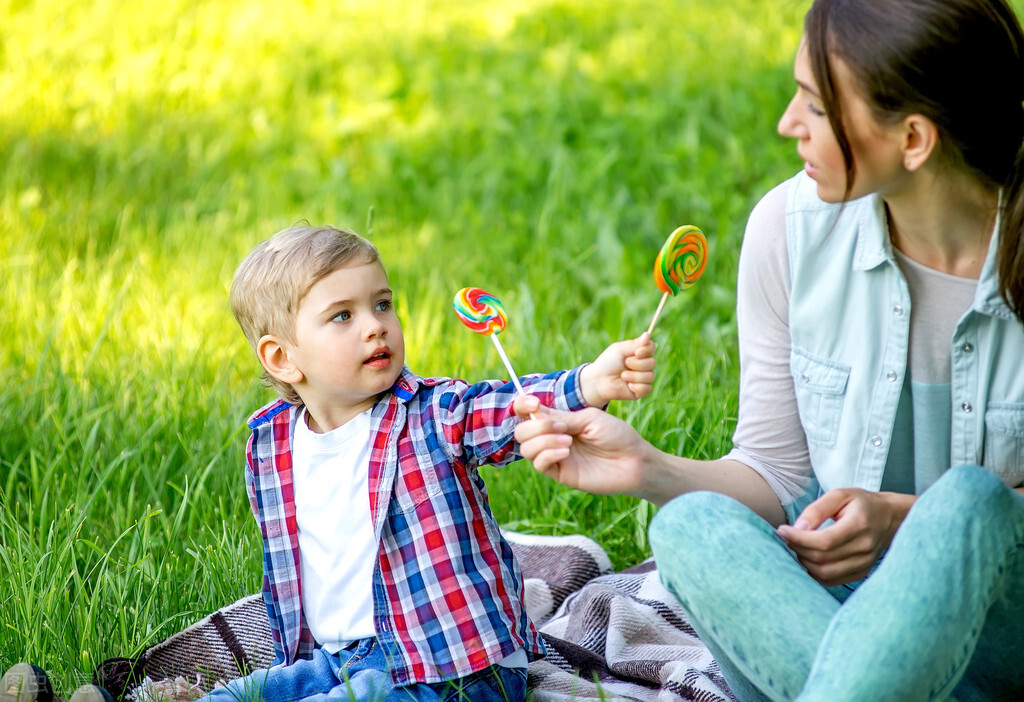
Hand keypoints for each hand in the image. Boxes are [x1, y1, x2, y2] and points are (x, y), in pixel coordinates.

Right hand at [512, 395, 648, 495]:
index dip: (523, 405)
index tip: (534, 403)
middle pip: (521, 431)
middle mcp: (552, 438)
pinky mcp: (560, 473)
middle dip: (536, 426)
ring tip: (568, 441)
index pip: (527, 412)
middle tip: (562, 426)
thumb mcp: (589, 418)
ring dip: (543, 440)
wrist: (634, 461)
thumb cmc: (616, 436)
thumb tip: (536, 414)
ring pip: (526, 448)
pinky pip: (539, 464)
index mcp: (558, 420)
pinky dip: (548, 454)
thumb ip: (561, 416)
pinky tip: (567, 451)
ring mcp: (554, 456)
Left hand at [580, 332, 656, 406]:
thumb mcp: (620, 350)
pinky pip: (647, 388)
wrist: (599, 380)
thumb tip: (647, 334)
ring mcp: (643, 378)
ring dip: (634, 376)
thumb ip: (635, 344)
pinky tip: (628, 386)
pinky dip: (637, 387)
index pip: (652, 347)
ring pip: (650, 376)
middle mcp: (644, 364)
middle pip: (652, 362)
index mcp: (639, 352)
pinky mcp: (641, 391)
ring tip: (622, 376)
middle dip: (637, 364)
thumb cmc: (608, 363)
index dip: (647, 350)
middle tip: (625, 364)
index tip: (636, 352)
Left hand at [776, 488, 913, 585]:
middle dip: (798, 549)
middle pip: (822, 559)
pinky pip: (832, 580)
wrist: (890, 518)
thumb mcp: (839, 495)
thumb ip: (816, 510)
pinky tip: (807, 558)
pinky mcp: (861, 573)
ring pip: (825, 574)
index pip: (824, 541)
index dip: (799, 538)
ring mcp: (864, 564)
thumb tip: (797, 528)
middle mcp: (864, 548)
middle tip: (786, 537)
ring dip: (804, 562)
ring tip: (796, 546)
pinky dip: (814, 573)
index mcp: (859, 525)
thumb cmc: (861, 503)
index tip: (782, 530)